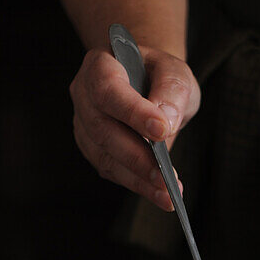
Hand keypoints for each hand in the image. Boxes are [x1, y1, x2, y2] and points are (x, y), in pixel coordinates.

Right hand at [69, 45, 200, 209]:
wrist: (149, 85)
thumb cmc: (159, 76)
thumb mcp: (175, 72)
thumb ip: (172, 90)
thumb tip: (165, 122)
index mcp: (100, 65)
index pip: (107, 89)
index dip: (131, 111)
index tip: (160, 130)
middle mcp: (84, 95)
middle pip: (102, 128)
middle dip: (136, 156)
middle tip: (166, 177)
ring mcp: (84, 125)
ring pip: (104, 156)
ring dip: (137, 179)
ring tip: (167, 194)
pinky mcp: (93, 150)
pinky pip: (111, 171)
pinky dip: (136, 184)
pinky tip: (159, 194)